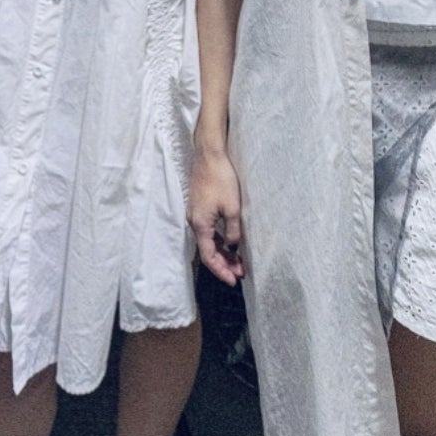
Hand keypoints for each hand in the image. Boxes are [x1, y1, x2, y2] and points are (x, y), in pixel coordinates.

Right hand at [188, 147, 244, 285]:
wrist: (209, 155)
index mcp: (200, 225)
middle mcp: (194, 222)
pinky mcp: (199, 207)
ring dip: (223, 252)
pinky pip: (208, 230)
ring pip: (208, 241)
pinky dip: (219, 240)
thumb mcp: (232, 208)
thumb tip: (233, 246)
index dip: (221, 271)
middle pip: (208, 251)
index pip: (209, 257)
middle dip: (224, 264)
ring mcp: (195, 214)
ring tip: (239, 261)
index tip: (234, 280)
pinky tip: (230, 243)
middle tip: (241, 273)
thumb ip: (233, 231)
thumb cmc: (220, 179)